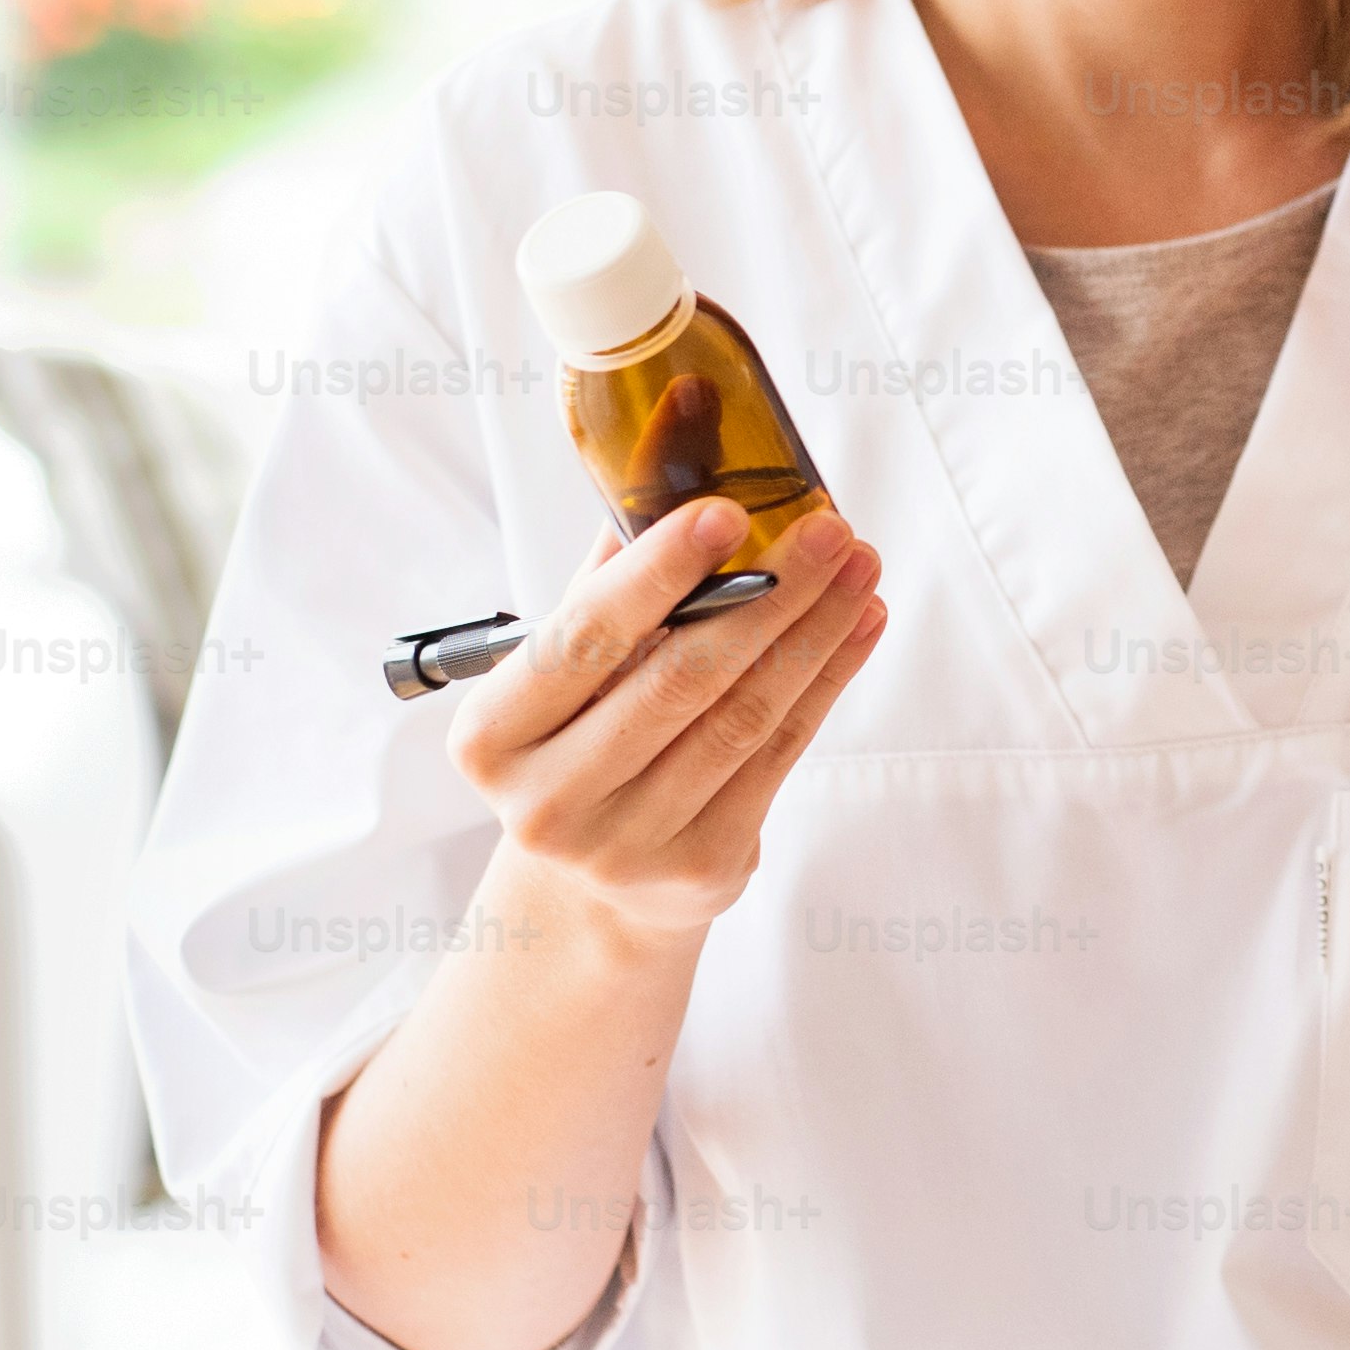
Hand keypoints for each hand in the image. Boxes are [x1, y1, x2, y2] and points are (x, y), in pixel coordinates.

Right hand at [448, 500, 889, 937]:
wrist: (593, 883)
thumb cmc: (580, 742)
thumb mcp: (565, 670)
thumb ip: (607, 580)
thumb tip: (668, 467)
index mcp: (490, 737)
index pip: (585, 637)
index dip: (658, 572)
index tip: (726, 511)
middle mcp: (546, 802)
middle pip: (679, 679)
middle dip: (767, 593)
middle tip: (827, 530)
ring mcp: (624, 846)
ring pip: (741, 717)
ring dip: (813, 632)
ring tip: (858, 569)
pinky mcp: (700, 868)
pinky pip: (778, 756)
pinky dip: (826, 682)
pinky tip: (857, 627)